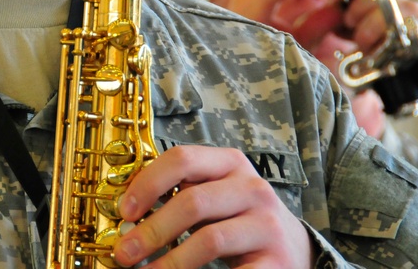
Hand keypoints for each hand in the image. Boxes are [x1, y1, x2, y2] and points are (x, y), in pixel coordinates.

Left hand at [112, 145, 316, 267]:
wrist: (292, 248)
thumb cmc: (237, 219)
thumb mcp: (214, 195)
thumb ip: (180, 193)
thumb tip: (128, 214)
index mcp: (230, 163)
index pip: (182, 159)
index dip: (148, 183)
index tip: (125, 211)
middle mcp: (253, 188)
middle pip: (192, 202)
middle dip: (151, 230)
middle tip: (125, 252)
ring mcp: (267, 225)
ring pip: (209, 240)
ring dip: (170, 262)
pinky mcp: (277, 260)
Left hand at [343, 0, 417, 116]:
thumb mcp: (383, 47)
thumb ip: (362, 32)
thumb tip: (335, 25)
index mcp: (403, 2)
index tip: (338, 9)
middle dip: (360, 5)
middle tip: (349, 24)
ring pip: (401, 7)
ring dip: (375, 22)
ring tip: (362, 41)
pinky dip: (400, 36)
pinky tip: (387, 49)